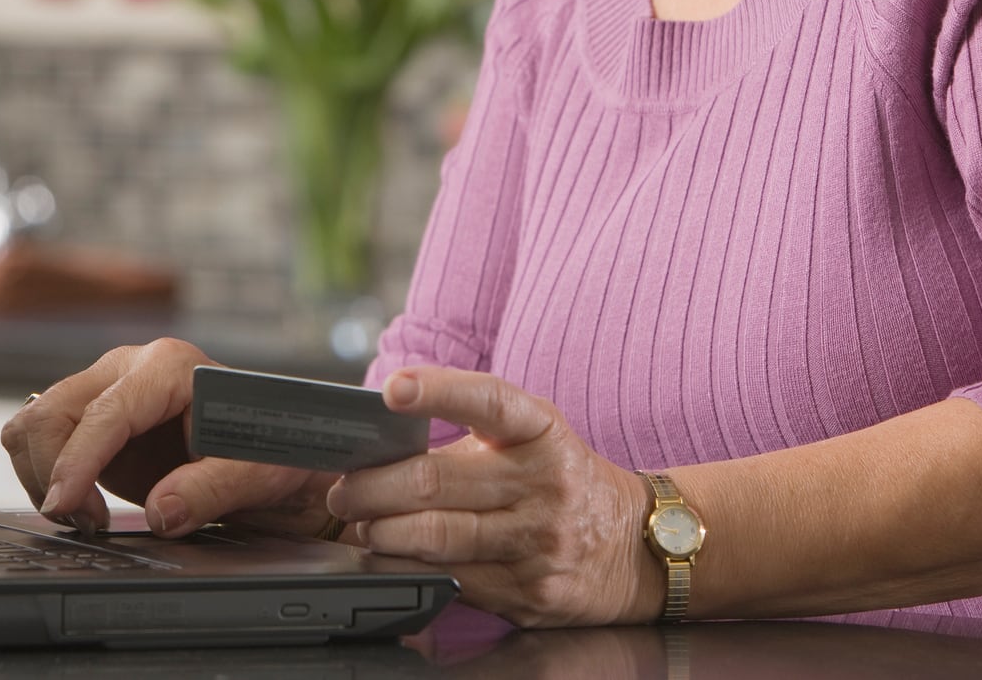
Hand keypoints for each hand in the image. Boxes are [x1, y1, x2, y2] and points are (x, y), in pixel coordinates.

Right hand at [0, 337, 336, 538]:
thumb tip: (160, 511)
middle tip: (87, 522)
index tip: (66, 506)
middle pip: (51, 410)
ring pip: (33, 422)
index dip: (76, 462)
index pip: (103, 412)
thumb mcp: (258, 472)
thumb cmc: (272, 449)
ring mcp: (106, 391)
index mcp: (170, 367)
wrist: (275, 450)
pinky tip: (82, 504)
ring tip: (86, 516)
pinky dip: (46, 475)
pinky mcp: (93, 420)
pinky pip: (40, 440)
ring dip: (42, 474)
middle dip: (52, 471)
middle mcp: (129, 369)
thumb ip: (211, 490)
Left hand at [326, 366, 657, 626]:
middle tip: (344, 489)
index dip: (439, 391)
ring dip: (382, 532)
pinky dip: (410, 569)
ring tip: (363, 524)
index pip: (488, 401)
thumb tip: (387, 436)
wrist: (636, 546)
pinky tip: (394, 558)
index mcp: (542, 431)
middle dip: (372, 487)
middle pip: (435, 482)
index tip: (394, 388)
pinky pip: (453, 582)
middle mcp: (544, 483)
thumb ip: (472, 431)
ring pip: (436, 538)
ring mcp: (539, 541)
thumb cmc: (566, 480)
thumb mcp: (535, 436)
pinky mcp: (531, 592)